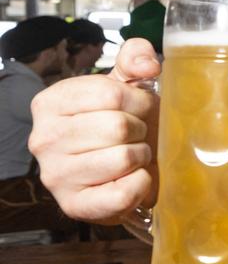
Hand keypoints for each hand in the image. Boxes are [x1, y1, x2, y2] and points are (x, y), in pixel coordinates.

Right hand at [28, 39, 161, 222]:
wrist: (113, 172)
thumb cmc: (117, 124)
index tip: (139, 109)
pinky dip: (141, 185)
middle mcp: (43, 139)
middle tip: (137, 135)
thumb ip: (135, 59)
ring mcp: (55, 175)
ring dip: (141, 157)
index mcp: (50, 102)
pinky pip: (123, 193)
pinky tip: (133, 178)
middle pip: (118, 127)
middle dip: (141, 130)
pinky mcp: (74, 205)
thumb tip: (148, 64)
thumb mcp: (122, 84)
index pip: (110, 94)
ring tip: (133, 155)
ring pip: (123, 158)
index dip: (139, 101)